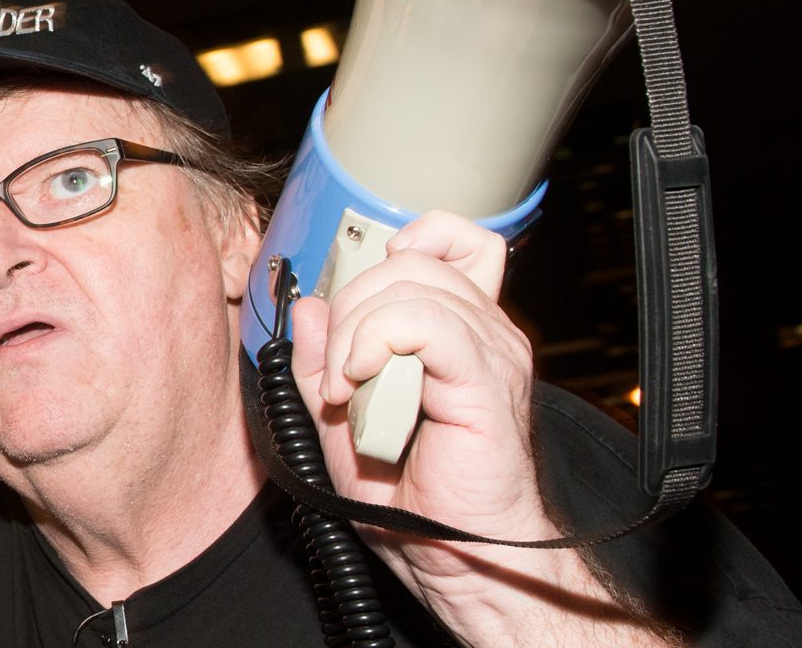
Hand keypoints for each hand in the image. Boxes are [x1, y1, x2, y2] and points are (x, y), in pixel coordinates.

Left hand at [290, 212, 674, 645]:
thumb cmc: (415, 504)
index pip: (446, 241)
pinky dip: (375, 341)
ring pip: (410, 281)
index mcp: (459, 332)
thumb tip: (310, 309)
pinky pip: (425, 322)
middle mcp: (483, 331)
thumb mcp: (340, 426)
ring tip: (346, 389)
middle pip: (409, 259)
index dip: (395, 247)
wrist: (459, 560)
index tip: (352, 301)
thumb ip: (322, 365)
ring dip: (355, 331)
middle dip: (350, 304)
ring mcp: (491, 350)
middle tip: (335, 372)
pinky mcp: (488, 378)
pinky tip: (358, 385)